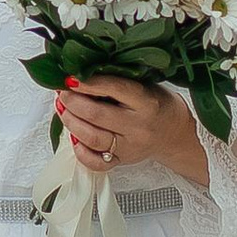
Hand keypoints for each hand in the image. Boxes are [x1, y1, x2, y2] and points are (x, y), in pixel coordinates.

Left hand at [55, 76, 208, 186]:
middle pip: (97, 115)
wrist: (175, 133)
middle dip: (72, 102)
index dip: (88, 82)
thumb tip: (80, 73)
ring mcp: (130, 148)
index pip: (114, 89)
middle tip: (62, 92)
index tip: (69, 77)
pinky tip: (73, 136)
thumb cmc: (156, 104)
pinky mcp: (122, 162)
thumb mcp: (144, 85)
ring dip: (70, 121)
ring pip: (92, 138)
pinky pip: (95, 162)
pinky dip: (79, 150)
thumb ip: (117, 80)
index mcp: (147, 102)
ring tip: (62, 108)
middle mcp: (138, 127)